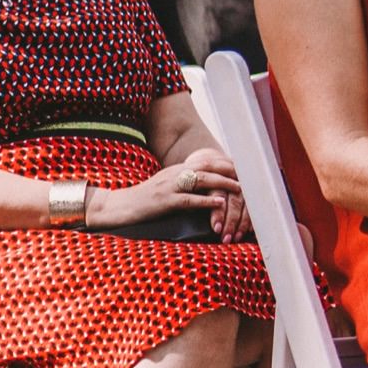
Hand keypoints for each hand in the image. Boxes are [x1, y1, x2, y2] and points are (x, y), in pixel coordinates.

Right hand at [88, 153, 242, 234]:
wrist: (116, 206)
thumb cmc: (144, 200)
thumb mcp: (167, 187)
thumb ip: (186, 184)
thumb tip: (208, 187)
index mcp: (177, 169)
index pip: (207, 161)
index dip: (228, 164)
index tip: (246, 168)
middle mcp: (175, 173)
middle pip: (208, 166)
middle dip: (231, 170)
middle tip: (251, 175)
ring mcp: (168, 186)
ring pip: (201, 180)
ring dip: (223, 183)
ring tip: (241, 188)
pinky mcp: (162, 201)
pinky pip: (187, 199)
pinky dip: (205, 200)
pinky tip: (219, 202)